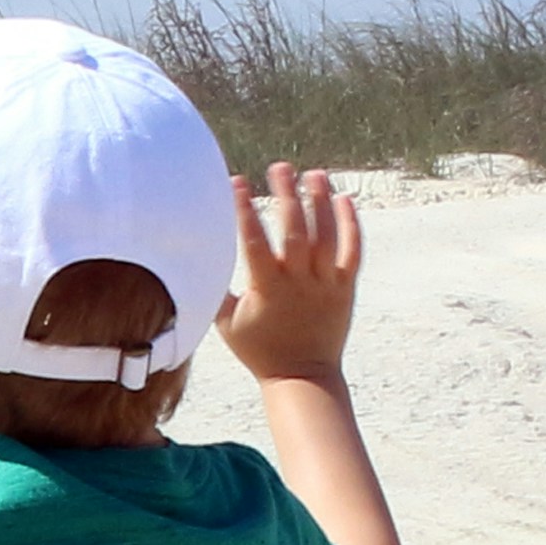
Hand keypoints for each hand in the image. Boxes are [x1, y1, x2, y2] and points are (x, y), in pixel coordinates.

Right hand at [219, 163, 363, 384]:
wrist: (303, 377)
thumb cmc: (259, 350)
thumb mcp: (226, 323)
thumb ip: (214, 291)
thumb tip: (193, 262)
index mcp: (266, 287)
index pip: (253, 239)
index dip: (243, 208)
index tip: (236, 181)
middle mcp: (298, 281)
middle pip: (294, 228)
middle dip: (286, 194)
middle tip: (280, 167)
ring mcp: (325, 283)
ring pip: (326, 235)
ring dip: (320, 201)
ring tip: (315, 174)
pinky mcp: (345, 288)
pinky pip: (352, 251)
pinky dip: (350, 224)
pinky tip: (343, 200)